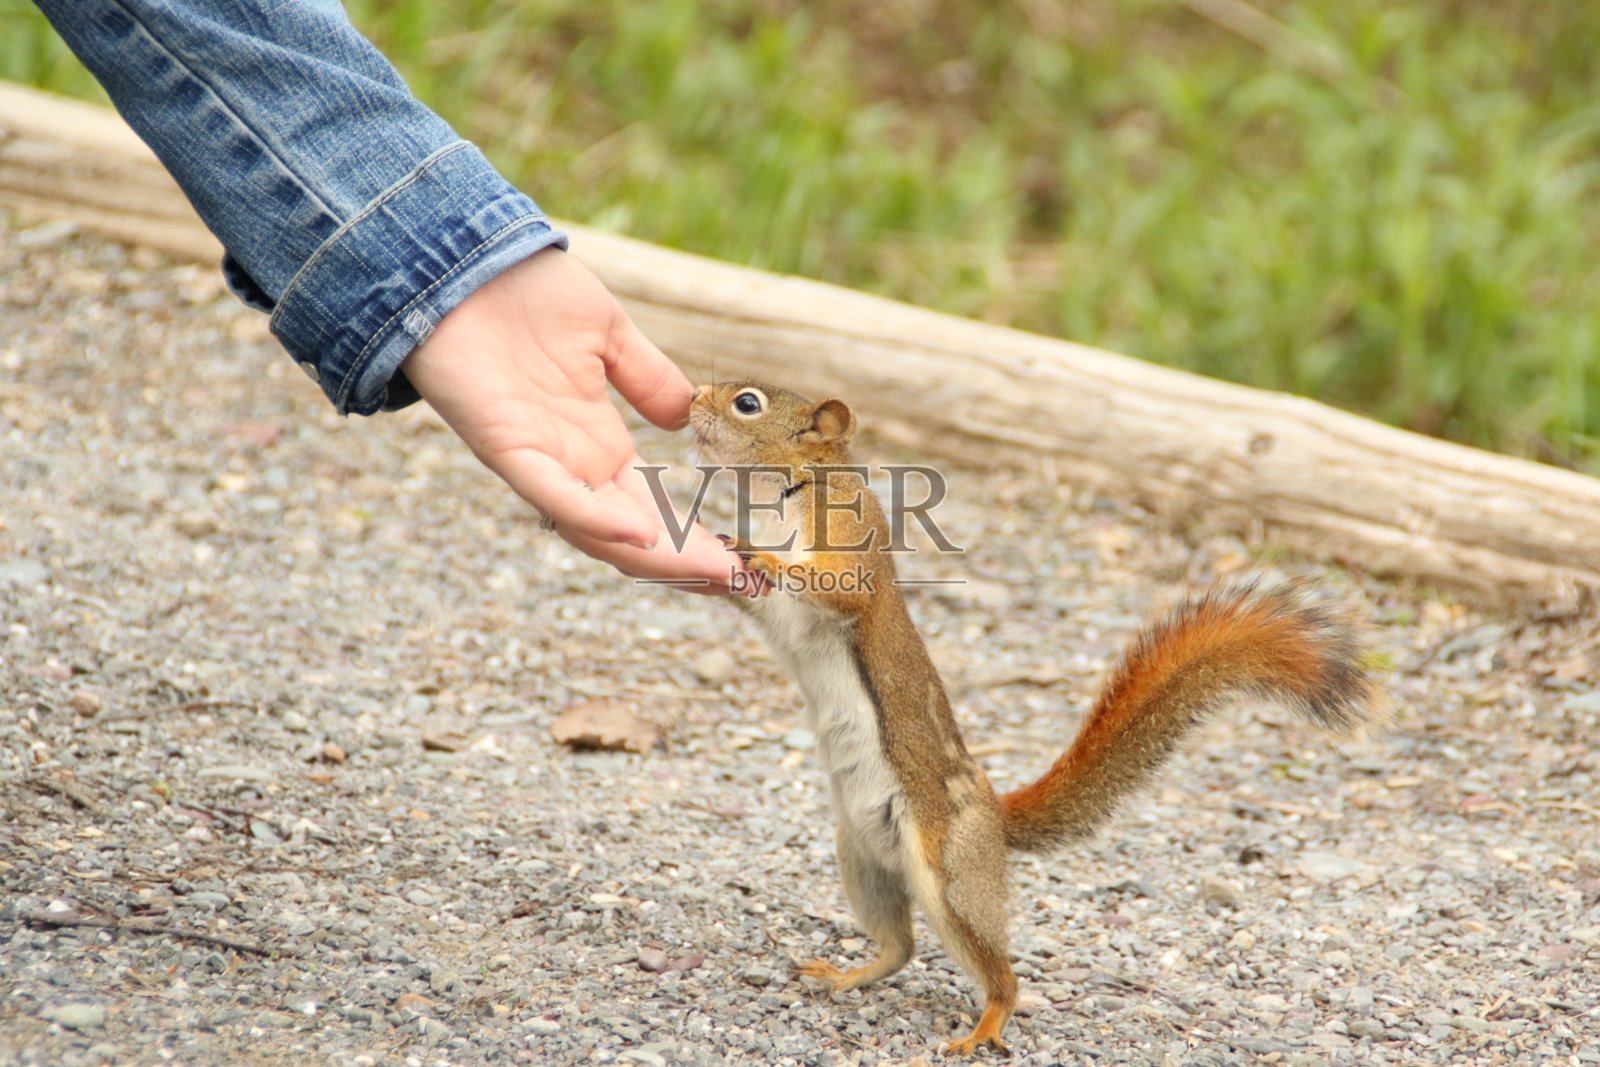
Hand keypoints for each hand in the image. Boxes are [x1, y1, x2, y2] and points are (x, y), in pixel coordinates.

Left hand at [401, 247, 736, 591]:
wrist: (460, 255)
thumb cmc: (523, 291)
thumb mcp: (608, 334)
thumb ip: (648, 378)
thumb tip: (687, 417)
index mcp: (595, 441)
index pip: (652, 507)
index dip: (697, 535)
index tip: (747, 560)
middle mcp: (570, 463)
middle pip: (633, 535)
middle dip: (688, 562)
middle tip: (745, 583)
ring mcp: (538, 460)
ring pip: (599, 530)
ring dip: (657, 556)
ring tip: (713, 572)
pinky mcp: (505, 447)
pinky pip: (554, 496)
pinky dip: (596, 518)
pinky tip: (642, 534)